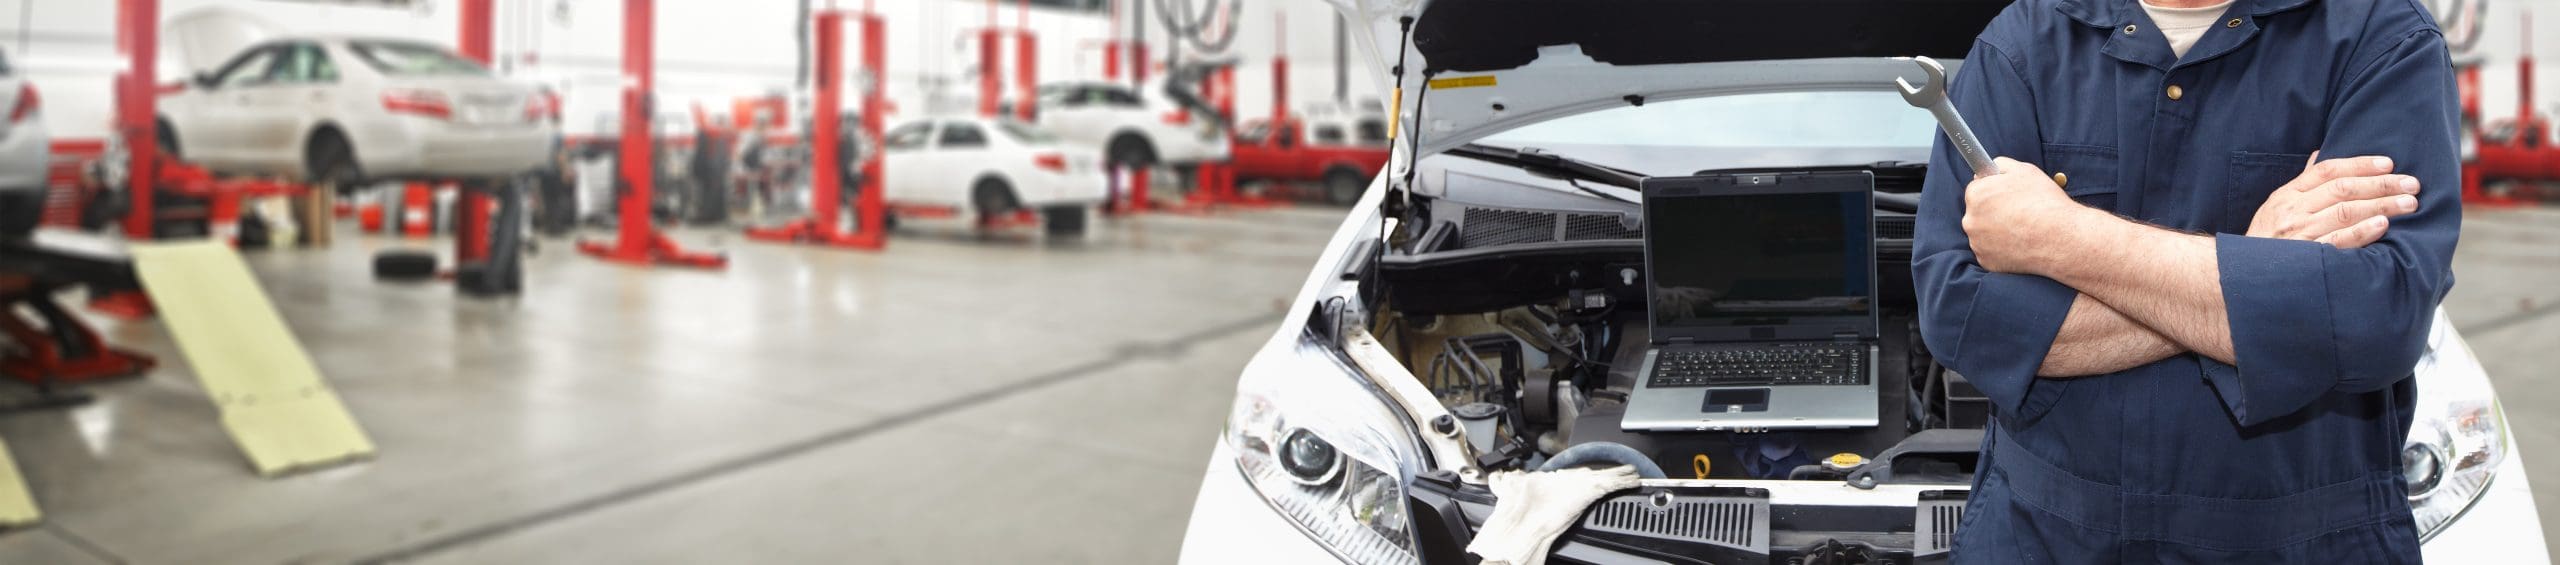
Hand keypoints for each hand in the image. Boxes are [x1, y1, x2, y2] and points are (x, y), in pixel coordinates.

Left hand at [1963, 157, 2095, 275]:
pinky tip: (2020, 244)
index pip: (1976, 189)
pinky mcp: (1986, 261)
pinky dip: (2001, 249)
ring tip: (2022, 229)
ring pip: (1983, 233)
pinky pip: (1990, 252)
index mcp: (1976, 194)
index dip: (1994, 191)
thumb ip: (2001, 165)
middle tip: (2017, 213)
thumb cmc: (2045, 202)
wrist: (2063, 239)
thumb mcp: (2025, 170)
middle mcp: (1970, 220)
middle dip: (1993, 211)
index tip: (2007, 196)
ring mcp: (1977, 243)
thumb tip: (1988, 169)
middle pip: (1977, 212)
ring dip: (1996, 231)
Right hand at [2245, 153, 2420, 248]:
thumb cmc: (2266, 239)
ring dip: (2381, 205)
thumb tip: (2320, 153)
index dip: (2361, 164)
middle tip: (2412, 184)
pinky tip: (2382, 225)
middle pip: (2343, 189)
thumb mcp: (2277, 206)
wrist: (2242, 275)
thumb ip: (2303, 182)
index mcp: (2288, 195)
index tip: (2389, 163)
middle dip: (2382, 184)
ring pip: (2346, 212)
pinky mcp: (2306, 257)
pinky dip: (2362, 232)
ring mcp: (2299, 233)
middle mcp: (2293, 211)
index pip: (2328, 170)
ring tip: (2409, 204)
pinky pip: (2338, 241)